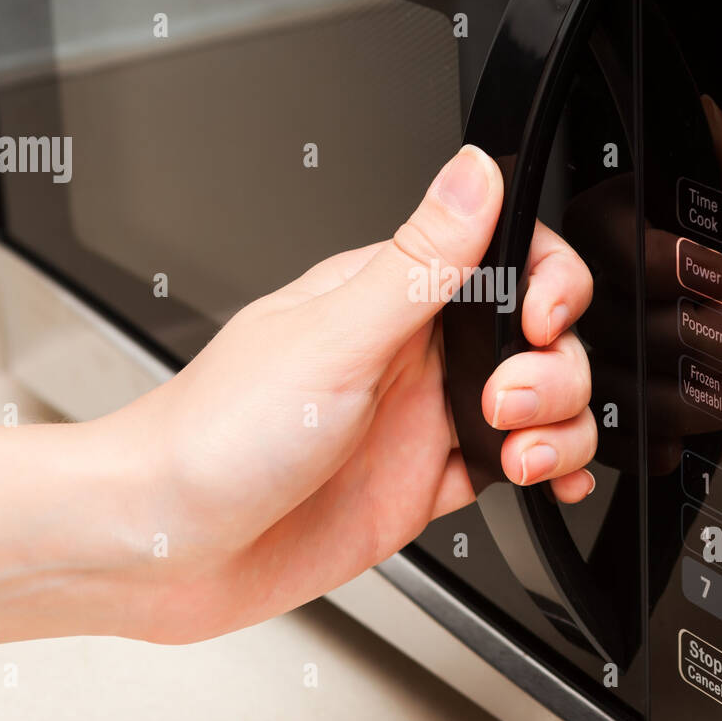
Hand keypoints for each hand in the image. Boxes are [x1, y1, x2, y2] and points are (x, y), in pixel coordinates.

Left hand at [108, 145, 597, 643]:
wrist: (165, 548)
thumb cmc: (214, 436)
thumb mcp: (329, 341)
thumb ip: (416, 264)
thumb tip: (472, 172)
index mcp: (386, 294)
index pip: (503, 256)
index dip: (547, 284)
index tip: (538, 323)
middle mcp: (411, 352)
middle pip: (537, 336)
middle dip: (552, 370)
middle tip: (504, 403)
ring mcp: (420, 419)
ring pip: (537, 403)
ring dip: (555, 426)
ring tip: (516, 453)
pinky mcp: (424, 482)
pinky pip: (512, 465)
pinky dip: (546, 470)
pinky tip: (547, 479)